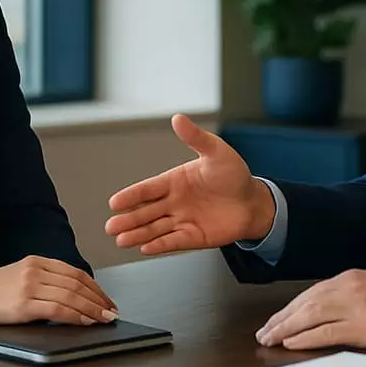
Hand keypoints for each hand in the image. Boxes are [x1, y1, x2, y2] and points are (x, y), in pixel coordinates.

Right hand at [0, 255, 117, 325]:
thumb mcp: (21, 275)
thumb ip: (45, 280)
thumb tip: (74, 297)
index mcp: (37, 261)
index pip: (75, 272)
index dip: (95, 287)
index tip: (106, 299)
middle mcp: (35, 270)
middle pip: (76, 283)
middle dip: (98, 299)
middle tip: (111, 311)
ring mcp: (29, 287)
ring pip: (70, 296)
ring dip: (92, 309)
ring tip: (104, 318)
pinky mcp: (23, 305)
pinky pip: (57, 309)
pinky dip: (75, 316)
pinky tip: (85, 321)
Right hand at [105, 114, 275, 254]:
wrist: (254, 201)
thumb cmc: (234, 175)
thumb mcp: (216, 152)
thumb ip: (196, 138)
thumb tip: (178, 118)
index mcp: (174, 181)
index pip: (148, 189)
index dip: (131, 196)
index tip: (114, 203)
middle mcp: (174, 202)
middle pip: (146, 212)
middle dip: (129, 219)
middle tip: (111, 227)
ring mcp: (182, 220)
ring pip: (155, 228)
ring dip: (138, 235)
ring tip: (121, 240)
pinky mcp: (193, 237)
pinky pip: (174, 241)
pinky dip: (160, 245)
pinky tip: (146, 248)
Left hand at [255, 270, 365, 349]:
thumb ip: (350, 293)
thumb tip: (326, 307)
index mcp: (350, 278)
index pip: (311, 293)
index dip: (290, 307)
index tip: (275, 318)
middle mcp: (348, 288)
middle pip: (304, 303)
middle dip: (281, 318)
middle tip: (264, 330)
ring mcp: (355, 307)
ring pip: (310, 316)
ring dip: (285, 327)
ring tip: (270, 337)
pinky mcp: (364, 327)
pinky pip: (326, 332)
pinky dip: (305, 337)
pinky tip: (292, 341)